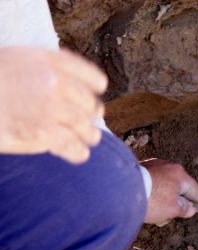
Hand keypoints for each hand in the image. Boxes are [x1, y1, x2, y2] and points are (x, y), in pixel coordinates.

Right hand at [0, 46, 107, 162]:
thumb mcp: (14, 61)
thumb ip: (41, 70)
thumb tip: (66, 89)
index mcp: (47, 60)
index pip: (87, 74)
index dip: (94, 85)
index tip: (97, 91)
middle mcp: (54, 82)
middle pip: (88, 102)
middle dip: (90, 112)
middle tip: (90, 119)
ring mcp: (51, 108)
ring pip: (84, 125)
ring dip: (88, 134)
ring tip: (90, 138)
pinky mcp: (45, 133)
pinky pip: (71, 145)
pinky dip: (78, 152)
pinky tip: (79, 154)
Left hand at [142, 159, 197, 224]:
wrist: (119, 192)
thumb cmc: (151, 200)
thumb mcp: (172, 210)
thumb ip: (185, 209)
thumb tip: (190, 208)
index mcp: (180, 175)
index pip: (195, 190)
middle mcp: (168, 166)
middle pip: (179, 187)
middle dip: (177, 202)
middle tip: (172, 215)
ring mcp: (153, 166)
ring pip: (165, 185)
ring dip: (163, 198)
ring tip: (154, 213)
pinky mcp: (139, 169)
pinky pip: (152, 182)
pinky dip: (152, 193)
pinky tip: (146, 203)